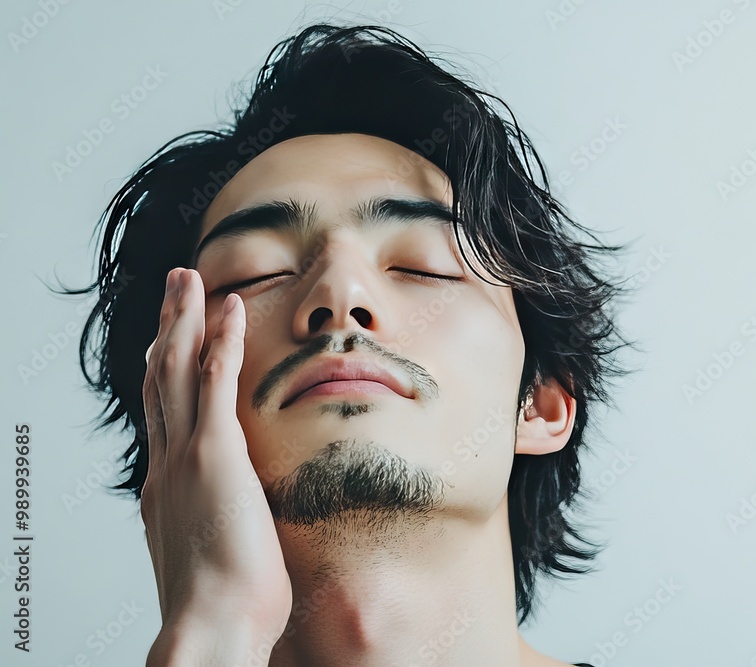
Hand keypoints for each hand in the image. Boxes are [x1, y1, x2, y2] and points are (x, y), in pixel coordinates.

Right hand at [140, 267, 291, 660]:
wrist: (210, 628)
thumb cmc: (223, 608)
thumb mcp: (213, 558)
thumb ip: (216, 531)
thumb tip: (234, 530)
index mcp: (168, 487)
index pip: (164, 415)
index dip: (168, 372)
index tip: (172, 342)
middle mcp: (168, 463)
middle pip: (162, 381)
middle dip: (168, 329)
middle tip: (173, 291)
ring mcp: (187, 456)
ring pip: (179, 370)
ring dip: (185, 320)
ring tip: (189, 280)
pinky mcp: (214, 454)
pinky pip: (216, 382)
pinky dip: (221, 341)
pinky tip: (228, 308)